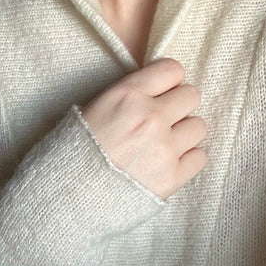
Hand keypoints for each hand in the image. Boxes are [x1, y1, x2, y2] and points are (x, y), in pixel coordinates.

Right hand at [81, 58, 207, 199]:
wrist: (66, 196)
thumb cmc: (74, 151)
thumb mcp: (94, 108)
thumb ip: (130, 95)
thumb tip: (161, 91)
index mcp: (128, 94)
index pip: (172, 69)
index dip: (168, 81)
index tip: (162, 92)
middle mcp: (151, 117)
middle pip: (192, 96)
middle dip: (179, 106)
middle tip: (163, 121)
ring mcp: (164, 148)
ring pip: (199, 126)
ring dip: (184, 133)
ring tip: (163, 144)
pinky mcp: (172, 177)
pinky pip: (200, 157)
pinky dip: (187, 160)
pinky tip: (167, 163)